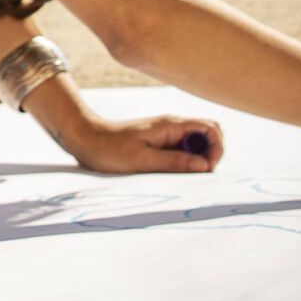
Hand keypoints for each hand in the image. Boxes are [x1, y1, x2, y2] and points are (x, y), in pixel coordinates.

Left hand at [61, 109, 224, 174]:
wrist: (84, 139)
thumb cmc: (110, 149)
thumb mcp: (143, 160)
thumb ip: (175, 161)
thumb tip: (205, 165)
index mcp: (171, 125)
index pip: (211, 129)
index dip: (216, 149)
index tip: (207, 169)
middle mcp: (171, 126)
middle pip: (206, 135)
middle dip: (210, 155)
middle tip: (197, 174)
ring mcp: (164, 133)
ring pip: (194, 144)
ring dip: (195, 160)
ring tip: (182, 175)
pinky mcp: (157, 142)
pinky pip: (179, 149)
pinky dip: (182, 160)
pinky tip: (171, 172)